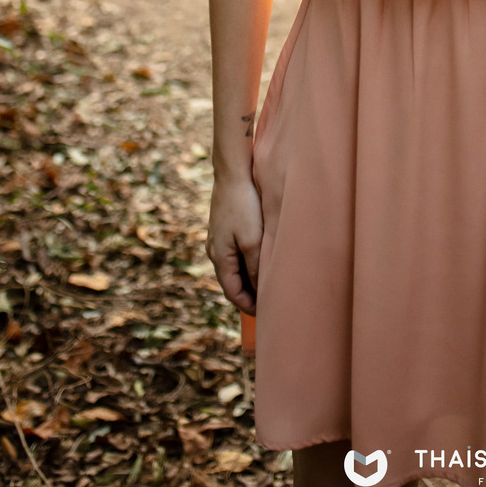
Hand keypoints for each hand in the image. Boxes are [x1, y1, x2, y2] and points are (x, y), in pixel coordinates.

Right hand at [207, 172, 263, 315]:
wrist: (233, 172)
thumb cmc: (243, 206)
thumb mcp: (252, 240)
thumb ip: (254, 267)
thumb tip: (259, 290)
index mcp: (219, 258)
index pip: (233, 293)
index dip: (249, 306)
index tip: (267, 313)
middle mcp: (214, 251)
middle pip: (232, 282)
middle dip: (249, 294)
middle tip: (270, 302)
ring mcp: (218, 238)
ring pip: (233, 268)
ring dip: (248, 278)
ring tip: (269, 284)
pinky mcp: (224, 227)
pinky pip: (234, 253)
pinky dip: (246, 262)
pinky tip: (261, 259)